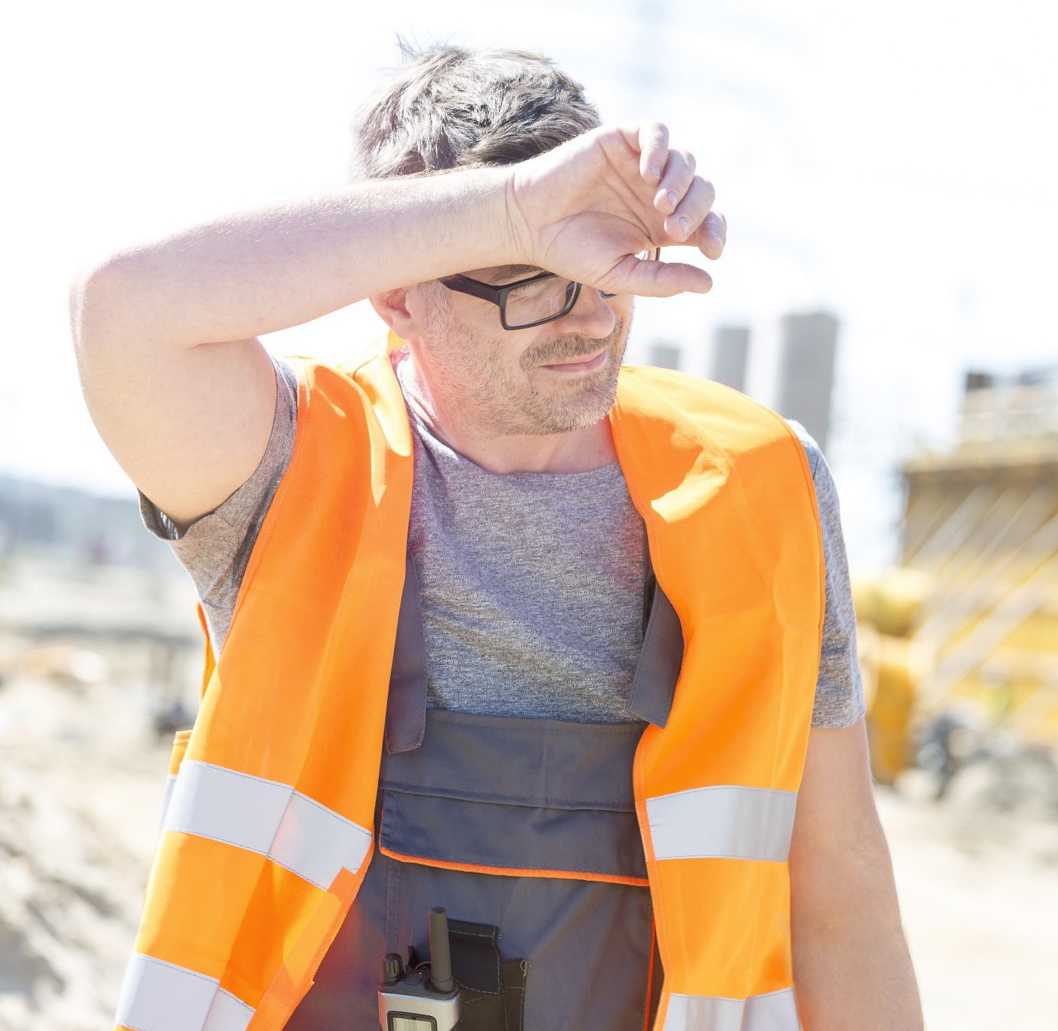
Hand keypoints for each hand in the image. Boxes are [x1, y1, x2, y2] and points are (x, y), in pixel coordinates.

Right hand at [505, 122, 724, 297]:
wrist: (528, 223)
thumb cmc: (571, 252)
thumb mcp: (619, 275)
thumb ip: (662, 280)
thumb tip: (709, 283)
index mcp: (662, 226)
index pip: (706, 223)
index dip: (715, 233)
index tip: (711, 251)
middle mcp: (657, 193)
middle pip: (702, 191)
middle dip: (697, 211)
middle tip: (674, 230)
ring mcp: (641, 164)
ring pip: (685, 161)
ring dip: (680, 183)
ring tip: (660, 205)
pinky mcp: (621, 139)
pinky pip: (656, 132)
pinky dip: (660, 148)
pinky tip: (648, 174)